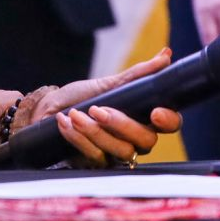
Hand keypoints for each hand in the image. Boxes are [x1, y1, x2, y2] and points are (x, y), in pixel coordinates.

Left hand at [24, 50, 181, 167]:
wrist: (49, 111)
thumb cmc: (82, 97)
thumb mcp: (108, 83)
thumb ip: (137, 74)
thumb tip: (166, 54)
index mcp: (144, 119)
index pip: (170, 124)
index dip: (169, 120)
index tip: (156, 113)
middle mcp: (135, 140)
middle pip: (146, 141)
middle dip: (122, 124)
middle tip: (98, 109)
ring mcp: (116, 155)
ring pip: (121, 151)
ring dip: (95, 132)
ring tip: (76, 114)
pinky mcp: (96, 166)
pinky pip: (95, 157)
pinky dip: (78, 138)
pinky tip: (65, 122)